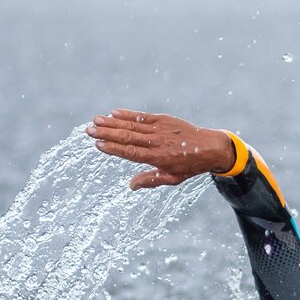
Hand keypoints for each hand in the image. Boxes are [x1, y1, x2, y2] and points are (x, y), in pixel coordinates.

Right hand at [87, 109, 236, 189]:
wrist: (210, 147)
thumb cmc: (189, 166)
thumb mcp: (172, 179)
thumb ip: (151, 180)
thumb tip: (131, 186)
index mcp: (157, 158)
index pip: (130, 152)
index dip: (113, 148)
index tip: (97, 144)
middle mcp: (157, 142)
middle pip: (127, 136)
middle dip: (106, 133)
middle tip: (89, 130)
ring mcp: (160, 129)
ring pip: (132, 125)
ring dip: (112, 122)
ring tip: (95, 120)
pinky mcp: (163, 119)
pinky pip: (142, 116)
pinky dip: (127, 114)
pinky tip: (113, 112)